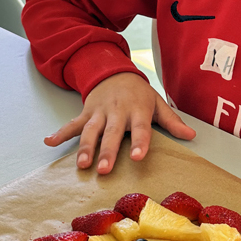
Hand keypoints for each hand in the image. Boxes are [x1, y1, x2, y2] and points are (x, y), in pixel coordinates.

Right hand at [45, 72, 195, 173]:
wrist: (113, 71)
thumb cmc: (139, 93)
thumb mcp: (157, 103)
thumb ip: (172, 121)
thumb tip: (192, 136)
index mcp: (137, 110)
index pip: (140, 128)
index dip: (139, 142)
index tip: (137, 157)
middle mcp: (117, 111)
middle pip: (111, 133)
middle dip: (106, 151)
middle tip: (103, 170)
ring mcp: (98, 112)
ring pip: (90, 131)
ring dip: (84, 148)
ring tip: (81, 165)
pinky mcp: (85, 113)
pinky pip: (72, 124)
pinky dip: (60, 133)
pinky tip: (49, 143)